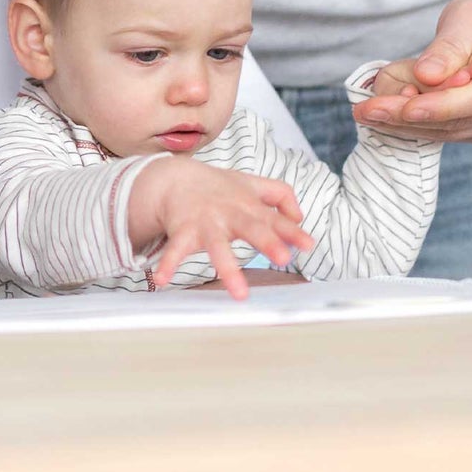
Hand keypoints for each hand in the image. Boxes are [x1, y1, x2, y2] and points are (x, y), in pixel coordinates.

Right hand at [129, 158, 314, 300]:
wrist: (174, 178)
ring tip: (239, 293)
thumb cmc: (217, 187)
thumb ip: (279, 195)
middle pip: (251, 227)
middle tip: (284, 258)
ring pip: (218, 245)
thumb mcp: (251, 183)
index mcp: (248, 205)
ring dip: (228, 267)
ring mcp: (206, 223)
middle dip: (267, 241)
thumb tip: (300, 217)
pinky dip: (168, 264)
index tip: (308, 245)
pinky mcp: (183, 231)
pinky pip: (176, 249)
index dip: (292, 232)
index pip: (274, 219)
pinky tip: (162, 280)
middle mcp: (229, 214)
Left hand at [353, 0, 471, 143]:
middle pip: (458, 120)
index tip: (402, 107)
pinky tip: (388, 115)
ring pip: (450, 130)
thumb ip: (450, 47)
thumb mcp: (471, 15)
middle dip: (408, 118)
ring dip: (406, 125)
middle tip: (365, 111)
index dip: (438, 107)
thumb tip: (425, 76)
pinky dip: (419, 124)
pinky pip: (450, 130)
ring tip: (369, 113)